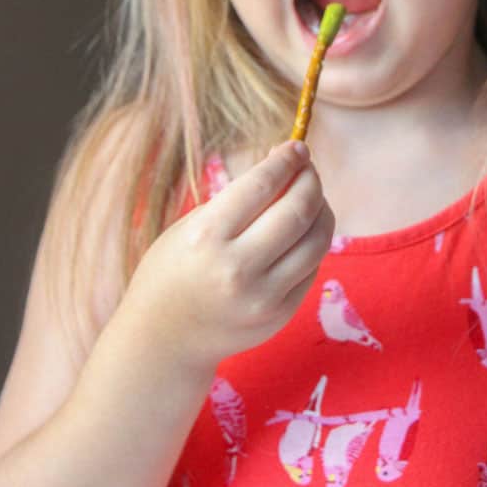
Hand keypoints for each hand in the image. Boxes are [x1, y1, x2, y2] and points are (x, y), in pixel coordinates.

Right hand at [120, 141, 333, 378]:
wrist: (163, 339)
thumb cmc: (173, 270)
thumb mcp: (192, 226)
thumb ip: (239, 200)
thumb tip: (286, 163)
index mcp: (207, 236)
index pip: (262, 184)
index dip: (286, 160)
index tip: (297, 146)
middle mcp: (237, 268)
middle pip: (298, 210)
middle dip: (310, 180)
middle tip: (308, 168)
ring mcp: (263, 297)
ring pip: (317, 240)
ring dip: (322, 209)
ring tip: (312, 197)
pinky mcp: (280, 315)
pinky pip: (312, 267)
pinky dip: (313, 241)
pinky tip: (303, 231)